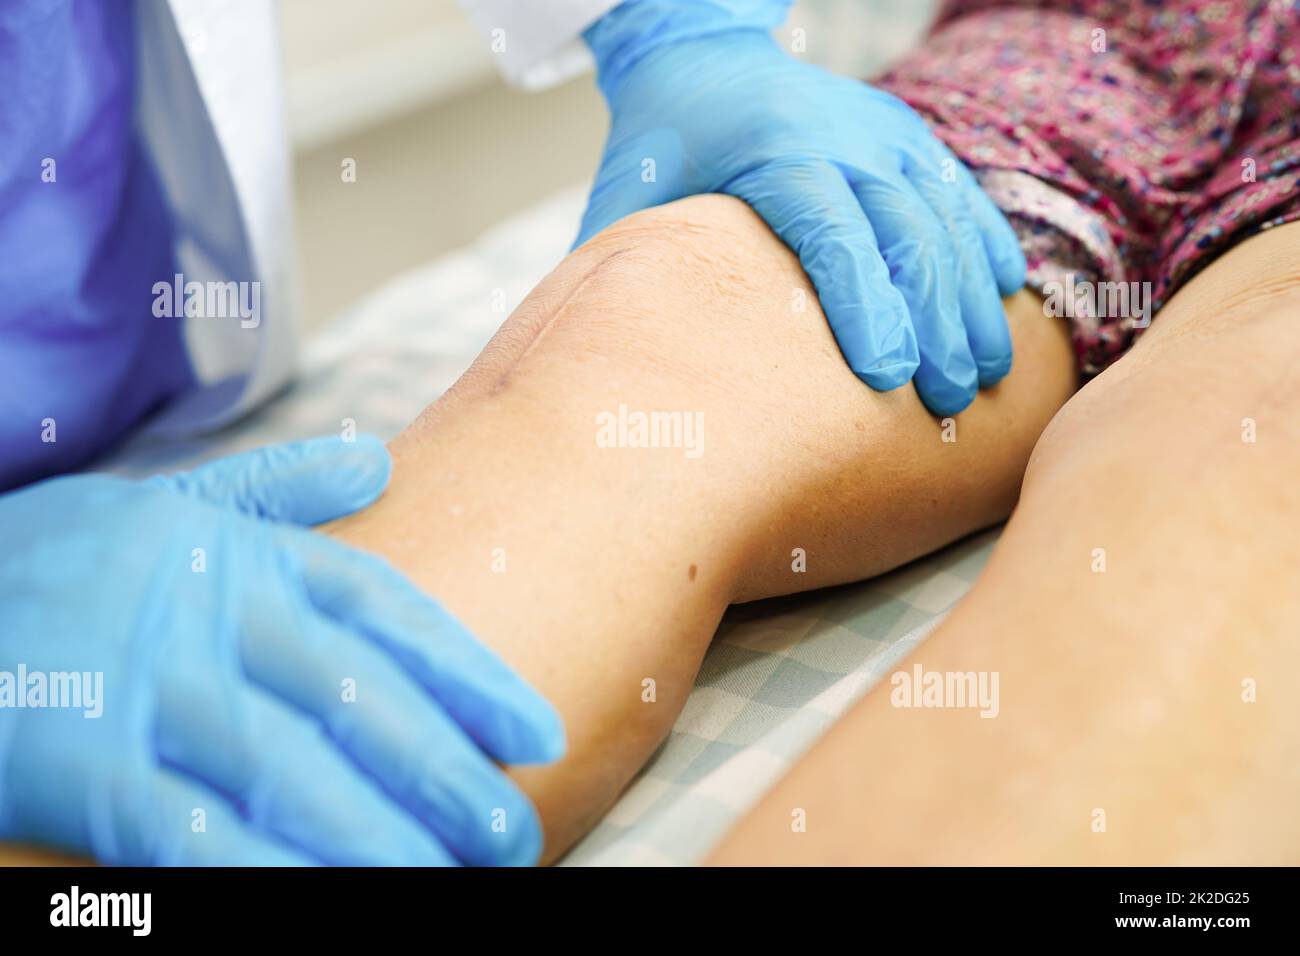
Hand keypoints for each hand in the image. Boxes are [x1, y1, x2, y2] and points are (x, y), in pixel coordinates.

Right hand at [0, 436, 562, 865]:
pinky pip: (188, 830)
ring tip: (448, 878)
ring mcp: (144, 692)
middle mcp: (209, 617)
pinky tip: (327, 899)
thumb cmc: (60, 559)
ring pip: (285, 768)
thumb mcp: (166, 504)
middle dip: (441, 769)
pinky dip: (263, 868)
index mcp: (242, 557)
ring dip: (373, 831)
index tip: (537, 732)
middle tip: (514, 831)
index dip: (467, 673)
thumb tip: (376, 459)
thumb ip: (276, 491)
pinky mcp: (80, 767)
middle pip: (352, 695)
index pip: (381, 611)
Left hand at [579, 1, 1026, 414]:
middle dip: (934, 321)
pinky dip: (984, 244)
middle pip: (904, 232)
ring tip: (992, 373)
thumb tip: (618, 366)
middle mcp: (841, 135)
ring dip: (971, 298)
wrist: (703, 59)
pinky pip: (958, 192)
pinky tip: (1006, 298)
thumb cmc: (663, 147)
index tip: (889, 378)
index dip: (865, 307)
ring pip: (944, 217)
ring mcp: (882, 130)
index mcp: (774, 150)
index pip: (831, 235)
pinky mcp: (906, 134)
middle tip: (951, 400)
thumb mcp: (632, 202)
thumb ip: (633, 272)